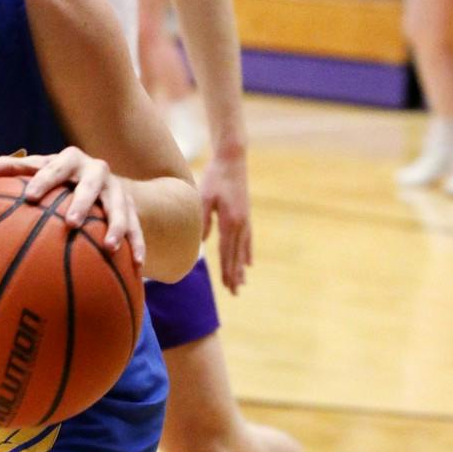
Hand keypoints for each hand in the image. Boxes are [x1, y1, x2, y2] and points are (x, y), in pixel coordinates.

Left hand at [0, 151, 144, 268]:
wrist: (102, 178)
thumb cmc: (59, 176)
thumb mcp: (39, 170)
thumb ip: (12, 170)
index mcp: (71, 160)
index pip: (55, 166)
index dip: (44, 179)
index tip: (30, 197)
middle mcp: (96, 172)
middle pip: (91, 184)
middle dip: (83, 202)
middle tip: (71, 223)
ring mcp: (117, 190)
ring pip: (119, 207)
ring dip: (116, 226)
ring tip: (109, 247)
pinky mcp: (132, 209)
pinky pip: (137, 228)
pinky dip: (137, 245)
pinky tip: (137, 266)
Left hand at [198, 150, 251, 293]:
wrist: (232, 160)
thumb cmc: (214, 177)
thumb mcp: (204, 197)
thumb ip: (203, 221)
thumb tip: (202, 243)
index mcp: (230, 221)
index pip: (226, 251)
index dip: (227, 270)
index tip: (228, 285)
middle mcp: (241, 223)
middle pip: (236, 254)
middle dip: (235, 274)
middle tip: (235, 292)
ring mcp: (245, 219)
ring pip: (243, 249)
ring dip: (242, 267)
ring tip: (242, 283)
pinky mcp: (245, 214)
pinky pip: (248, 239)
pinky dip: (247, 252)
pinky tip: (250, 263)